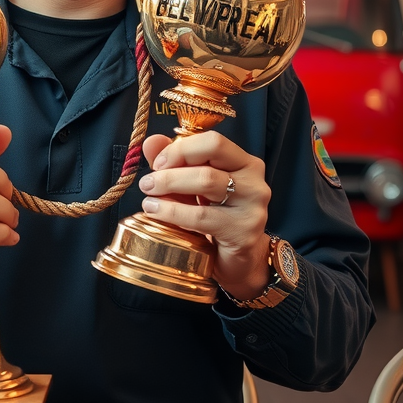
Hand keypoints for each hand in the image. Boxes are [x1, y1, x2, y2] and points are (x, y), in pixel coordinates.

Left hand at [139, 132, 271, 302]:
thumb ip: (175, 162)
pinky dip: (173, 212)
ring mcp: (252, 206)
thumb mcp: (193, 187)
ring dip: (169, 186)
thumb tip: (152, 142)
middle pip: (210, 157)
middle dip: (172, 167)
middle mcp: (254, 180)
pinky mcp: (243, 231)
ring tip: (148, 198)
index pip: (213, 141)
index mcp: (244, 162)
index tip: (157, 163)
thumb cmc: (214, 217)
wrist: (237, 260)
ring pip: (206, 181)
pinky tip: (156, 213)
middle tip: (148, 182)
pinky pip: (201, 216)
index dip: (181, 148)